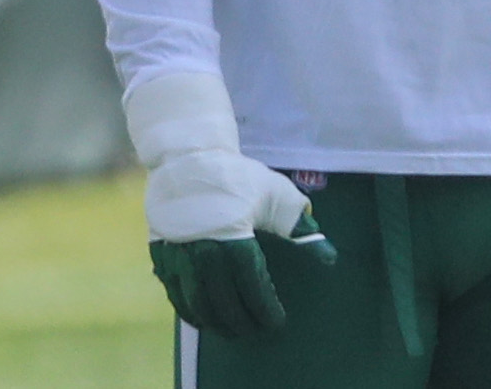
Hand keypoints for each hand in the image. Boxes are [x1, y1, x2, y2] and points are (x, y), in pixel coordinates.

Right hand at [125, 73, 336, 338]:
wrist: (188, 158)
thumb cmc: (238, 177)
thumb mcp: (276, 194)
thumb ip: (300, 226)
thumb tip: (328, 254)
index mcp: (234, 236)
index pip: (251, 284)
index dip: (264, 306)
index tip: (276, 321)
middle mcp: (203, 250)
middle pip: (223, 299)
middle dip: (241, 320)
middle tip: (256, 331)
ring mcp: (178, 254)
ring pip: (197, 301)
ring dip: (215, 321)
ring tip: (232, 331)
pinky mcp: (162, 254)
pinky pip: (175, 293)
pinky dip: (190, 310)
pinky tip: (204, 318)